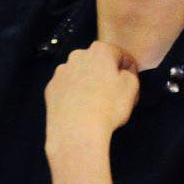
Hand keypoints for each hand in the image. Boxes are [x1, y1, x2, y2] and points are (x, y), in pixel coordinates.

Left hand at [44, 42, 137, 174]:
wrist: (76, 132)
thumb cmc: (105, 109)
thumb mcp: (132, 87)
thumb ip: (130, 73)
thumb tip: (124, 73)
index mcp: (99, 51)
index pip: (119, 54)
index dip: (128, 68)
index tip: (130, 78)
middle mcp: (77, 57)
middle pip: (97, 62)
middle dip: (106, 74)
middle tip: (115, 93)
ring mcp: (61, 72)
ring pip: (80, 74)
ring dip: (89, 84)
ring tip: (97, 104)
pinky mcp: (51, 88)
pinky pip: (67, 88)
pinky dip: (75, 95)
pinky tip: (82, 108)